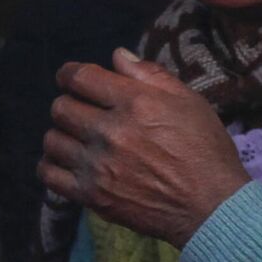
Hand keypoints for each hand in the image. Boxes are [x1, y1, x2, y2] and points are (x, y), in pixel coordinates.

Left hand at [38, 48, 250, 247]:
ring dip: (63, 135)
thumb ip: (151, 76)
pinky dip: (52, 165)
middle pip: (61, 107)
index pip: (80, 77)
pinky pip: (49, 175)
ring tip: (78, 139)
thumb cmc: (206, 151)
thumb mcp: (190, 102)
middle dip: (70, 104)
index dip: (70, 74)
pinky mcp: (92, 195)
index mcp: (135, 103)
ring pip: (53, 139)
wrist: (211, 206)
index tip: (71, 78)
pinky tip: (68, 162)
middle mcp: (111, 132)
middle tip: (83, 111)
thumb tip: (117, 56)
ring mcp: (98, 166)